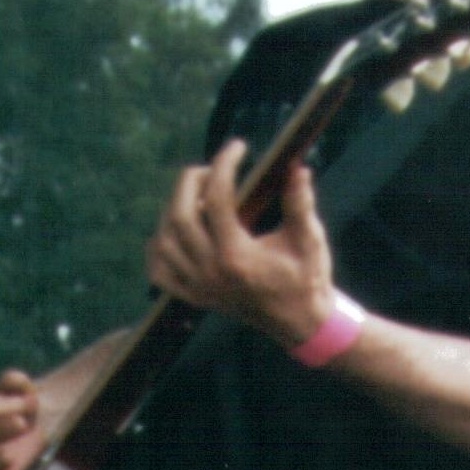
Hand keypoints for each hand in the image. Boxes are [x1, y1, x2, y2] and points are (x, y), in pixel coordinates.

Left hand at [145, 142, 337, 351]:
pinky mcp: (194, 297)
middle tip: (210, 169)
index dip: (224, 164)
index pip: (218, 199)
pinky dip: (159, 248)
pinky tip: (176, 233)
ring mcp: (198, 287)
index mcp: (237, 256)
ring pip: (163, 242)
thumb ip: (300, 204)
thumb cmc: (307, 278)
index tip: (237, 147)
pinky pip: (159, 272)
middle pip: (179, 217)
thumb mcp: (309, 239)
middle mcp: (211, 273)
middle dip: (190, 182)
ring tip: (197, 199)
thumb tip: (296, 167)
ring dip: (173, 212)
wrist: (299, 323)